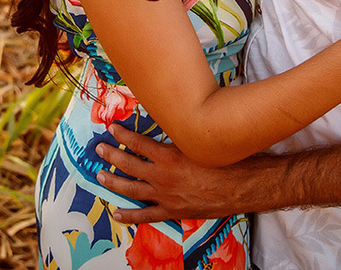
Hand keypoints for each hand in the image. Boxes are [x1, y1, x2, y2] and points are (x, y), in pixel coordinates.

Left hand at [94, 124, 244, 222]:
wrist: (241, 187)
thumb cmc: (225, 161)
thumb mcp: (200, 142)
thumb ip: (181, 136)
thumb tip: (170, 124)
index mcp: (169, 156)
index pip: (138, 143)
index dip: (123, 135)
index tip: (112, 128)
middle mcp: (163, 176)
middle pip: (129, 164)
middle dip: (112, 156)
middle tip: (99, 150)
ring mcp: (165, 195)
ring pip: (132, 189)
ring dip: (114, 182)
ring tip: (100, 175)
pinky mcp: (172, 211)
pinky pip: (146, 215)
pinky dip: (130, 216)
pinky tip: (116, 213)